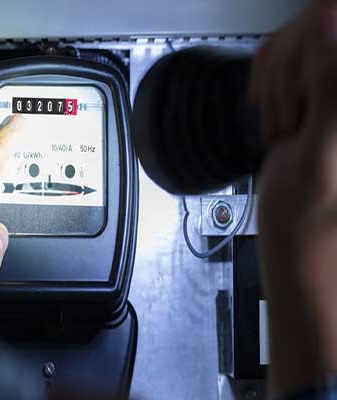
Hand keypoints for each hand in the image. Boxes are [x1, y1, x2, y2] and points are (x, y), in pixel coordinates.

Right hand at [251, 2, 336, 395]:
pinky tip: (273, 114)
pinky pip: (280, 63)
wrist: (298, 241)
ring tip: (283, 126)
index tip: (303, 85)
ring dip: (275, 82)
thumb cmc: (313, 213)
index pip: (332, 21)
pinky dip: (266, 85)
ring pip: (295, 41)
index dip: (313, 44)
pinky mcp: (314, 97)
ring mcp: (332, 92)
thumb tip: (328, 16)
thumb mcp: (320, 149)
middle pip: (315, 26)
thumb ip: (330, 83)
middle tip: (292, 121)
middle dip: (290, 71)